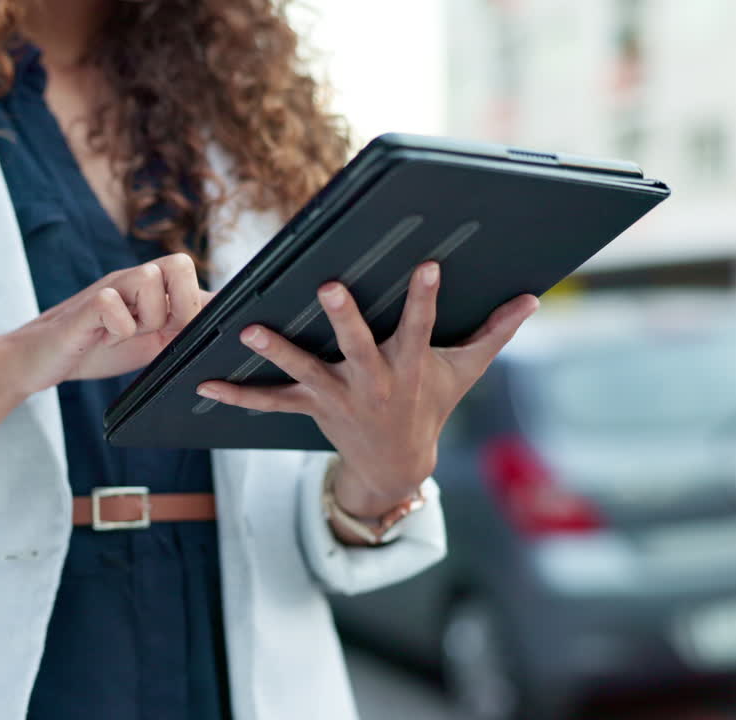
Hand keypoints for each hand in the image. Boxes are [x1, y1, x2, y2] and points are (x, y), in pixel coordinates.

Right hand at [0, 253, 213, 394]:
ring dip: (149, 318)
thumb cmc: (95, 347)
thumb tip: (224, 319)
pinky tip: (106, 339)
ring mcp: (108, 290)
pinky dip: (118, 329)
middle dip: (181, 306)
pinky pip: (112, 304)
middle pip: (179, 263)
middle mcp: (131, 280)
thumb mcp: (150, 340)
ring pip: (149, 278)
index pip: (191, 272)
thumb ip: (182, 327)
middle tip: (162, 333)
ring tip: (129, 336)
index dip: (203, 303)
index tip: (193, 333)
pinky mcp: (85, 308)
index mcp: (150, 288)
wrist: (39, 359)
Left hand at [196, 262, 538, 517]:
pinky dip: (237, 395)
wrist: (396, 463)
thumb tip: (532, 298)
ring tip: (248, 330)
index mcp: (408, 367)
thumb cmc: (430, 404)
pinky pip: (269, 403)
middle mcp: (370, 382)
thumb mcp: (463, 371)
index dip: (423, 298)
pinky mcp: (309, 408)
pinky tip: (203, 384)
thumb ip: (494, 332)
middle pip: (357, 347)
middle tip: (328, 287)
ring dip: (277, 352)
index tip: (426, 265)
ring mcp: (336, 397)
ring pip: (304, 371)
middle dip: (344, 319)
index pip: (419, 328)